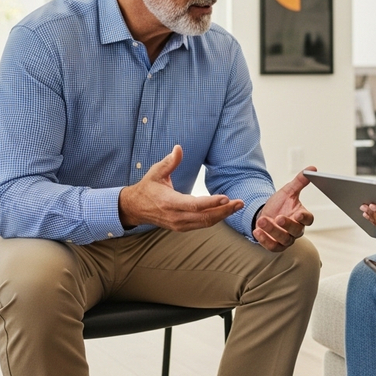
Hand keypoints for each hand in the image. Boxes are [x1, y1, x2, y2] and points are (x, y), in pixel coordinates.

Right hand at [119, 145, 242, 230]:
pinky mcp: (181, 227)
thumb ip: (169, 162)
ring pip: (205, 223)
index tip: (226, 198)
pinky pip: (201, 225)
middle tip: (240, 203)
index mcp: (169, 202)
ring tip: (237, 206)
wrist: (135, 208)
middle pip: (204, 217)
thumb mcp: (156, 172)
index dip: (211, 203)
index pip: (194, 205)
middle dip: (224, 211)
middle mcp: (175, 216)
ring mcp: (179, 224)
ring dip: (222, 215)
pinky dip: (214, 219)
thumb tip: (179, 148)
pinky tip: (225, 211)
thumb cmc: (148, 187)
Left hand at [253, 166, 315, 251]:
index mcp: (301, 216)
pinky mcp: (276, 245)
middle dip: (287, 225)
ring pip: (284, 239)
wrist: (266, 213)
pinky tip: (257, 231)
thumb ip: (300, 181)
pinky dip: (265, 240)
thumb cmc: (280, 204)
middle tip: (278, 217)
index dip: (305, 218)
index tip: (298, 214)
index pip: (308, 219)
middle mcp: (296, 229)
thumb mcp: (288, 191)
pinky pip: (272, 246)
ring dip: (273, 231)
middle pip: (296, 231)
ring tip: (262, 221)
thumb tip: (312, 168)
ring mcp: (286, 239)